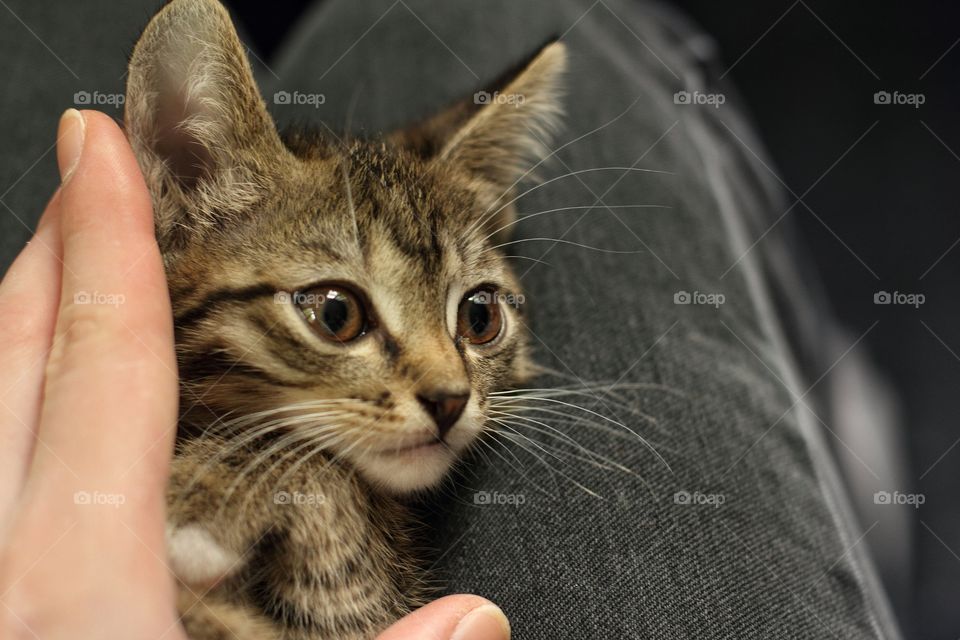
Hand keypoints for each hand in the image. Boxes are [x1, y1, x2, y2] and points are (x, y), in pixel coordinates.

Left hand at [0, 109, 509, 639]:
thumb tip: (481, 617)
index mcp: (85, 582)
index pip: (107, 357)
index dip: (114, 236)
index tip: (106, 140)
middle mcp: (5, 562)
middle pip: (27, 350)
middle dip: (69, 239)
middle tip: (97, 165)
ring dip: (34, 299)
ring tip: (71, 247)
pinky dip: (11, 380)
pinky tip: (38, 384)